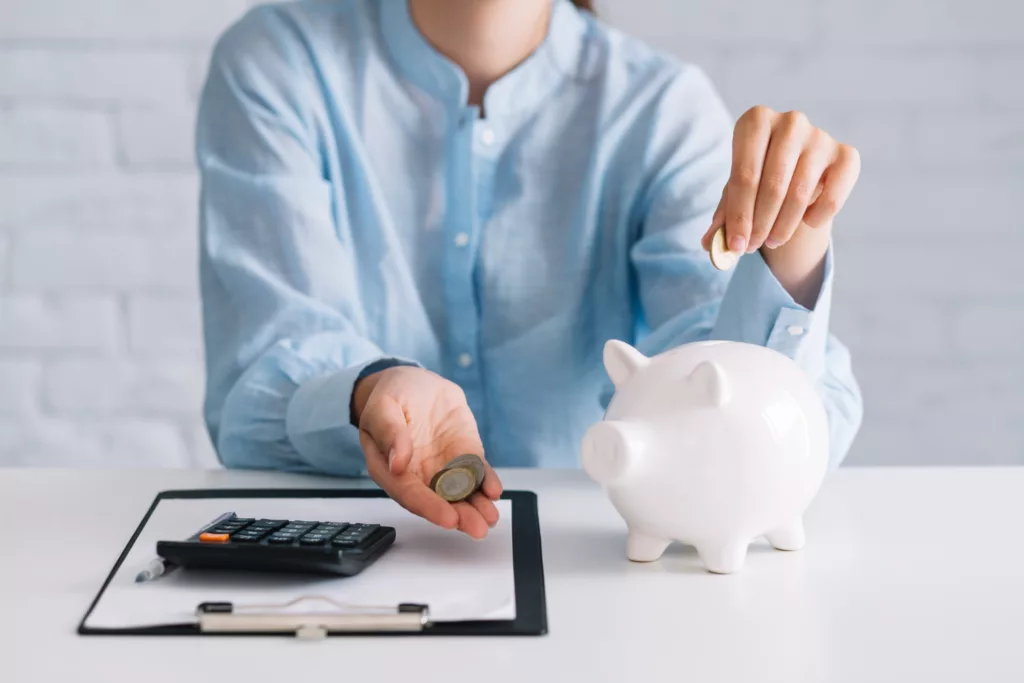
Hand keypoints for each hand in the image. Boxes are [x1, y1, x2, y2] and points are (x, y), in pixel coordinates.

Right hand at [352, 366, 502, 538]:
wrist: (414, 382)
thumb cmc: (392, 395)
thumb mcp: (383, 407)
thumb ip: (389, 433)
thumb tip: (398, 463)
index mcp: (390, 468)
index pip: (409, 493)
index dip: (429, 507)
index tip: (447, 518)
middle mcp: (417, 474)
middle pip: (437, 501)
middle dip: (459, 516)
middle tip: (477, 527)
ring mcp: (442, 466)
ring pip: (460, 493)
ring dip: (476, 507)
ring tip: (490, 518)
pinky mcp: (463, 454)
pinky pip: (476, 472)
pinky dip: (486, 482)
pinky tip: (494, 490)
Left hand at [700, 106, 860, 305]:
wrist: (795, 171)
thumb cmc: (758, 179)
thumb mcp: (735, 194)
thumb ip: (723, 218)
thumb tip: (711, 244)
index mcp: (755, 121)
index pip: (744, 175)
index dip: (739, 216)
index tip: (736, 246)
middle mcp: (790, 121)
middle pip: (772, 184)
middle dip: (759, 223)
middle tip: (751, 248)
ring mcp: (820, 136)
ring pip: (800, 193)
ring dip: (783, 226)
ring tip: (771, 241)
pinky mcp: (846, 155)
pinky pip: (833, 196)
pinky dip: (817, 217)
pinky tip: (806, 222)